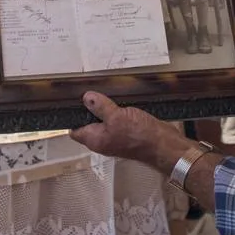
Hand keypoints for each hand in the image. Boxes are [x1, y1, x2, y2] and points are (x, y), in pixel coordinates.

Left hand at [69, 92, 186, 167]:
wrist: (164, 144)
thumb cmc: (139, 135)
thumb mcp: (116, 116)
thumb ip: (100, 107)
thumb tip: (86, 98)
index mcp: (95, 140)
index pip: (75, 130)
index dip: (71, 116)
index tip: (71, 100)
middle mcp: (103, 140)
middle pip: (89, 123)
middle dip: (88, 108)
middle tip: (88, 90)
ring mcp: (115, 136)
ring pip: (104, 120)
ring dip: (104, 108)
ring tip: (103, 91)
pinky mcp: (127, 132)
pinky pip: (117, 120)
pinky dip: (117, 110)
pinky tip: (119, 99)